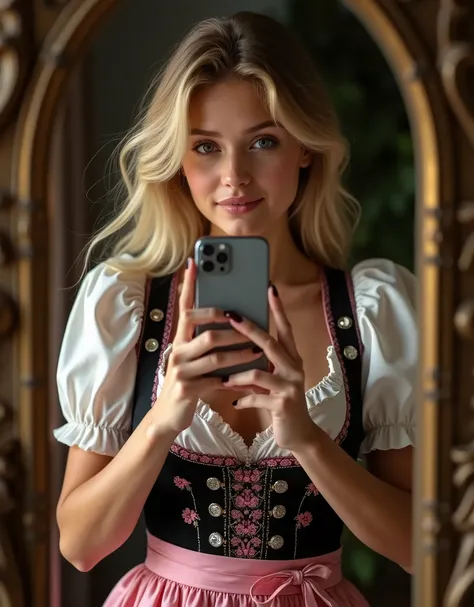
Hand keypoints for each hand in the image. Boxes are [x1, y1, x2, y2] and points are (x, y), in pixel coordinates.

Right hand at [153, 260, 262, 435]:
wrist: (169, 415)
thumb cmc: (188, 380)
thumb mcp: (194, 357)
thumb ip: (206, 340)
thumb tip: (232, 317)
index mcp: (180, 339)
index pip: (184, 308)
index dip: (190, 286)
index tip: (195, 263)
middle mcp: (177, 351)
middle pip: (207, 332)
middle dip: (233, 330)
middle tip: (251, 325)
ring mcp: (181, 370)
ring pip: (216, 356)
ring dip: (241, 354)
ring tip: (258, 352)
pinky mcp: (187, 389)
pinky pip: (216, 380)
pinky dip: (234, 378)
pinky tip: (245, 378)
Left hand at [222, 285, 316, 451]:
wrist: (298, 433)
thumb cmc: (280, 401)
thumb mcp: (273, 379)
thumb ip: (261, 362)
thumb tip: (238, 345)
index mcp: (292, 358)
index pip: (285, 329)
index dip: (278, 309)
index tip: (270, 289)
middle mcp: (295, 368)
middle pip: (270, 343)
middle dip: (249, 329)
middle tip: (232, 316)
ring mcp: (291, 386)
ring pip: (258, 372)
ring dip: (238, 376)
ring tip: (225, 380)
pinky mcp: (283, 404)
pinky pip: (256, 397)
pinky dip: (243, 398)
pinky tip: (236, 403)